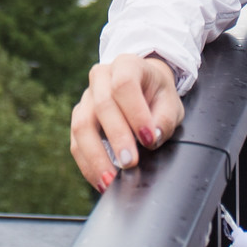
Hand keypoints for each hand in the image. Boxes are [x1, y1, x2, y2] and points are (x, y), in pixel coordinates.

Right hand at [69, 53, 183, 190]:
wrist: (142, 87)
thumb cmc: (157, 95)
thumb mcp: (170, 101)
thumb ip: (165, 118)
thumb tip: (152, 137)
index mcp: (126, 65)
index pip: (124, 85)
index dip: (135, 113)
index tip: (149, 139)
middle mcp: (101, 77)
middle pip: (102, 105)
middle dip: (116, 137)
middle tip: (131, 163)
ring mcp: (86, 98)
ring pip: (82, 125)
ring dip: (95, 156)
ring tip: (111, 181)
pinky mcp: (79, 119)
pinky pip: (76, 143)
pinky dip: (88, 165)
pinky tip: (101, 181)